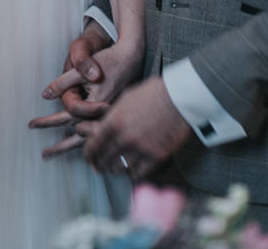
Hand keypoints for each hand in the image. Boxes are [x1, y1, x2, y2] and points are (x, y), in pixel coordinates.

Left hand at [31, 27, 141, 156]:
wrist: (132, 57)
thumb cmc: (107, 60)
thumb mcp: (80, 68)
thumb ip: (63, 82)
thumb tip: (45, 95)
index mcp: (95, 104)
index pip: (67, 117)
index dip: (47, 122)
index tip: (31, 125)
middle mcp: (105, 115)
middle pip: (78, 136)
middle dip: (60, 146)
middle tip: (44, 155)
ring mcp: (112, 118)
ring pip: (89, 139)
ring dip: (72, 147)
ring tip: (61, 157)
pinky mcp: (115, 117)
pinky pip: (99, 134)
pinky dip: (87, 140)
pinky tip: (77, 141)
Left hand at [76, 76, 190, 178]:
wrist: (178, 97)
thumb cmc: (152, 93)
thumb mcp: (125, 100)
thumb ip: (112, 117)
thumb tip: (101, 128)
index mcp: (113, 123)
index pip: (93, 147)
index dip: (89, 155)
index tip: (90, 158)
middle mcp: (124, 138)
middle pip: (104, 160)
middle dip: (100, 163)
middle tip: (100, 165)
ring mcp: (141, 149)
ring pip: (119, 169)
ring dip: (116, 169)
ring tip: (116, 167)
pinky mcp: (157, 156)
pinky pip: (138, 173)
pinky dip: (133, 173)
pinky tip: (132, 169)